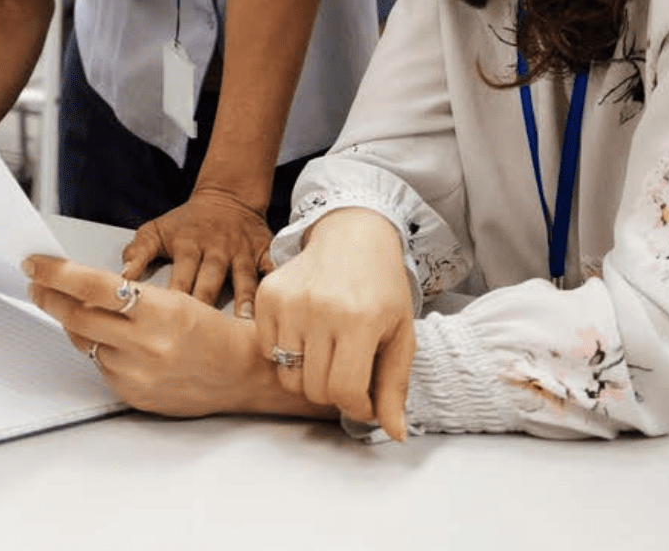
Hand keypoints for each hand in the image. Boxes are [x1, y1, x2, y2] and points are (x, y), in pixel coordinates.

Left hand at [24, 255, 329, 420]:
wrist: (244, 372)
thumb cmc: (216, 329)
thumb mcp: (178, 299)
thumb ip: (131, 296)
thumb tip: (84, 288)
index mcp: (159, 310)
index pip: (93, 286)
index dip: (57, 273)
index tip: (35, 263)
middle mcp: (145, 345)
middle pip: (77, 316)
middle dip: (50, 296)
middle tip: (37, 282)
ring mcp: (137, 375)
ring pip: (84, 342)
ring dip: (72, 322)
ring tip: (67, 307)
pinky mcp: (134, 396)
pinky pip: (100, 367)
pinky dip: (98, 348)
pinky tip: (105, 338)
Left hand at [120, 186, 273, 315]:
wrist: (227, 196)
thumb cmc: (187, 222)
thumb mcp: (157, 229)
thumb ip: (137, 253)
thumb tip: (121, 278)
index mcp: (188, 245)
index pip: (180, 276)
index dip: (174, 300)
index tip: (168, 325)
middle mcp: (216, 248)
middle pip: (210, 280)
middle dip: (207, 306)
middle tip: (203, 338)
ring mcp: (242, 250)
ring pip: (243, 277)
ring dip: (244, 299)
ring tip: (244, 323)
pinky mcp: (264, 249)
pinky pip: (272, 266)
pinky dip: (276, 282)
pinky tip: (279, 301)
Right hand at [255, 208, 414, 441]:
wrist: (354, 234)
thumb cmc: (381, 287)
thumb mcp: (400, 334)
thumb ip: (394, 386)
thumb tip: (395, 434)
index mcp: (359, 319)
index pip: (344, 392)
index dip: (356, 406)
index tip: (364, 397)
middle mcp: (320, 309)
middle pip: (315, 389)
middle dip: (334, 390)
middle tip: (348, 367)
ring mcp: (289, 300)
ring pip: (288, 377)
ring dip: (308, 374)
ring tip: (328, 349)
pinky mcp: (268, 294)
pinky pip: (269, 351)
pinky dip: (286, 352)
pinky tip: (307, 330)